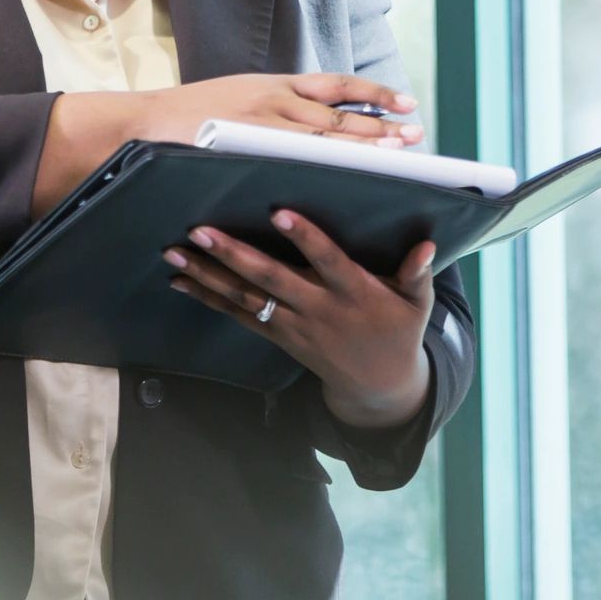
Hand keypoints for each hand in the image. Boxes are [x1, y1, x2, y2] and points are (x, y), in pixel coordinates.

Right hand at [130, 72, 423, 147]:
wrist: (140, 125)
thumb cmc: (188, 119)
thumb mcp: (237, 99)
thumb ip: (274, 111)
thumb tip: (314, 127)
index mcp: (274, 86)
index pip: (336, 86)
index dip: (373, 94)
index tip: (406, 103)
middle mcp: (274, 102)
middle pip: (340, 116)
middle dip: (381, 128)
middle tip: (416, 137)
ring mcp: (261, 128)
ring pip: (326, 139)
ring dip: (365, 149)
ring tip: (400, 159)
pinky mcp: (246, 151)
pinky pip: (297, 162)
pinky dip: (327, 170)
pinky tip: (351, 183)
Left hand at [165, 209, 435, 428]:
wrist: (378, 387)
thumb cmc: (399, 331)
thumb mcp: (418, 305)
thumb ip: (418, 274)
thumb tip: (427, 244)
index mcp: (354, 293)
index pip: (328, 261)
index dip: (305, 238)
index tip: (281, 212)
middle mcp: (318, 308)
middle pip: (272, 279)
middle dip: (234, 255)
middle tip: (200, 231)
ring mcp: (294, 325)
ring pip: (246, 297)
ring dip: (207, 275)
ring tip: (174, 252)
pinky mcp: (279, 335)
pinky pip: (238, 315)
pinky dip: (208, 298)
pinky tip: (180, 281)